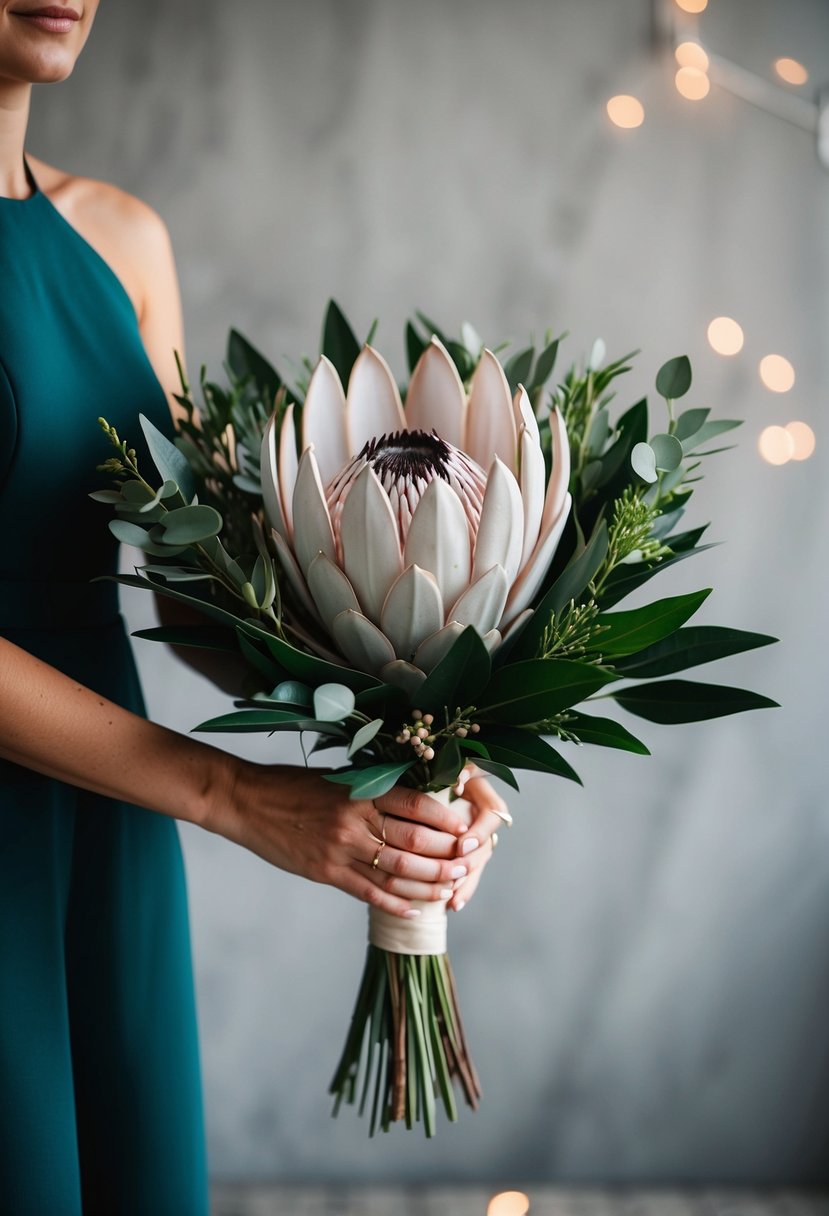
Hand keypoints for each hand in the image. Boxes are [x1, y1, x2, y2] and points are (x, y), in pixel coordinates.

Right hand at [209, 762, 471, 919]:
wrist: (247, 801)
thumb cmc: (292, 785)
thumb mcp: (337, 777)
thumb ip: (372, 790)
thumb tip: (414, 802)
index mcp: (361, 790)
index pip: (416, 805)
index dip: (445, 819)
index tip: (464, 828)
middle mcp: (355, 820)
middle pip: (414, 841)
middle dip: (445, 856)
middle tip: (466, 863)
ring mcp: (341, 849)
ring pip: (397, 871)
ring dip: (428, 882)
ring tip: (450, 887)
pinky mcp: (326, 873)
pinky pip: (369, 893)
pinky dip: (395, 903)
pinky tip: (413, 909)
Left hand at [448, 765, 510, 912]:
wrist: (439, 787)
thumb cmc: (446, 772)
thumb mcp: (457, 768)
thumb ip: (461, 773)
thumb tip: (459, 783)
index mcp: (487, 799)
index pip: (492, 817)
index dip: (478, 833)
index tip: (461, 845)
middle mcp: (486, 823)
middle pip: (485, 847)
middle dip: (469, 864)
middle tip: (454, 877)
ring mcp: (480, 842)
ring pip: (477, 866)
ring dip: (465, 883)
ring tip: (452, 898)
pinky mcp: (470, 857)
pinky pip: (470, 876)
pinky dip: (462, 890)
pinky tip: (453, 905)